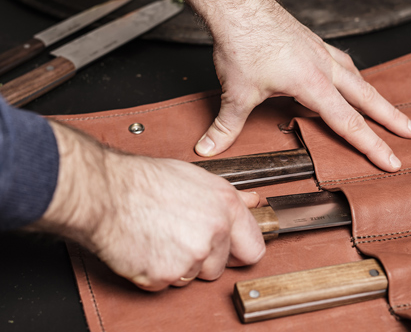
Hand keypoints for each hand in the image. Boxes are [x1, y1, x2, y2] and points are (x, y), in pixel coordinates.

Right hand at [28, 121, 264, 290]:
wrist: (106, 192)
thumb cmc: (144, 180)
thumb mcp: (194, 177)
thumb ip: (227, 197)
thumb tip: (252, 201)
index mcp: (224, 205)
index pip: (254, 247)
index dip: (240, 251)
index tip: (232, 251)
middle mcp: (213, 231)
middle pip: (219, 267)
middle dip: (203, 259)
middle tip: (180, 237)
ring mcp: (191, 256)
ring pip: (192, 277)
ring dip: (178, 265)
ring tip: (160, 236)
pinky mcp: (165, 276)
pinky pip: (166, 285)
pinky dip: (155, 272)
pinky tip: (147, 246)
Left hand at [162, 0, 410, 172]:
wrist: (236, 3)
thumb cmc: (241, 41)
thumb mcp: (236, 91)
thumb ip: (226, 125)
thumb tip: (209, 148)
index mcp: (312, 83)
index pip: (348, 122)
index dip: (372, 146)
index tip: (391, 161)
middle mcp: (322, 65)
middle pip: (366, 96)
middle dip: (391, 118)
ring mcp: (318, 49)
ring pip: (356, 75)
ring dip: (372, 93)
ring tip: (384, 107)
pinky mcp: (310, 40)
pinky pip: (339, 59)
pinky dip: (349, 72)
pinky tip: (345, 75)